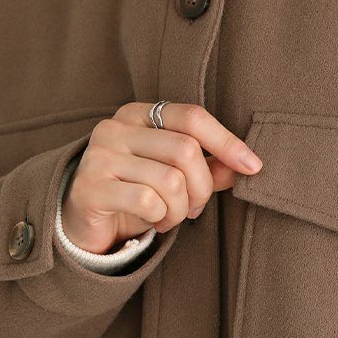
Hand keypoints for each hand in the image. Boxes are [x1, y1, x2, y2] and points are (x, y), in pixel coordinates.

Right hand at [61, 102, 262, 252]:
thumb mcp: (175, 176)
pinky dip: (161, 218)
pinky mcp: (91, 186)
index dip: (227, 142)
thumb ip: (209, 168)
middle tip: (195, 208)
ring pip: (170, 180)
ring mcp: (100, 155)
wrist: (83, 221)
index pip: (192, 117)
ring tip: (171, 217)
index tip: (253, 167)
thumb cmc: (135, 192)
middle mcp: (117, 127)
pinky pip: (148, 201)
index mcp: (140, 115)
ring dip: (181, 209)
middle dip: (202, 188)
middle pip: (186, 150)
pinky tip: (153, 222)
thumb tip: (246, 167)